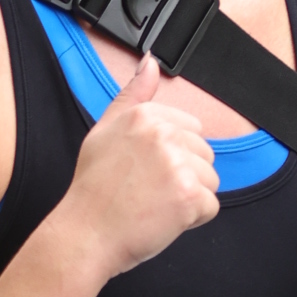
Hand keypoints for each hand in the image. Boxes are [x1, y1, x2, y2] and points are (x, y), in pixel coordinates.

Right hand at [58, 55, 218, 277]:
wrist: (85, 234)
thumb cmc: (93, 188)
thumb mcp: (105, 130)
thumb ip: (132, 94)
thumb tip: (151, 62)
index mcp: (145, 116)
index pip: (192, 130)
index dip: (173, 155)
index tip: (145, 170)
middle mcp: (163, 134)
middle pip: (204, 155)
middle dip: (184, 176)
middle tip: (147, 191)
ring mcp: (177, 165)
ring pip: (210, 181)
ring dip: (189, 198)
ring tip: (154, 205)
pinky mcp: (189, 196)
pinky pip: (209, 207)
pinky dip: (191, 220)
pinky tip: (162, 219)